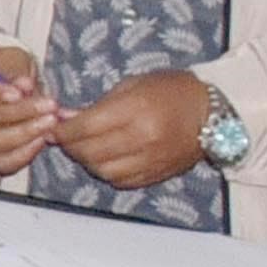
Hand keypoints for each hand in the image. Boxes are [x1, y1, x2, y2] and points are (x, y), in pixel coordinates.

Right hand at [0, 47, 57, 174]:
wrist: (1, 88)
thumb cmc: (4, 69)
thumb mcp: (10, 58)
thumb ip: (16, 70)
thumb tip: (24, 85)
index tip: (22, 91)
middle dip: (20, 113)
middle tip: (49, 105)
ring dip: (25, 133)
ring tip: (50, 121)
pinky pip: (2, 163)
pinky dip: (23, 154)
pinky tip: (41, 139)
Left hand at [52, 65, 213, 190]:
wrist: (213, 112)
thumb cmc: (172, 91)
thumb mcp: (134, 85)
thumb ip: (100, 105)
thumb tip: (66, 119)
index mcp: (136, 110)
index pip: (85, 127)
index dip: (63, 130)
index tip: (54, 127)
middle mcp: (142, 138)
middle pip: (89, 151)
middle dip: (70, 145)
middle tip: (66, 137)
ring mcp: (150, 159)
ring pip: (102, 170)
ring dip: (86, 161)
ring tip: (85, 148)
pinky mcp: (156, 174)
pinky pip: (120, 180)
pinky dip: (106, 172)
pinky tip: (106, 159)